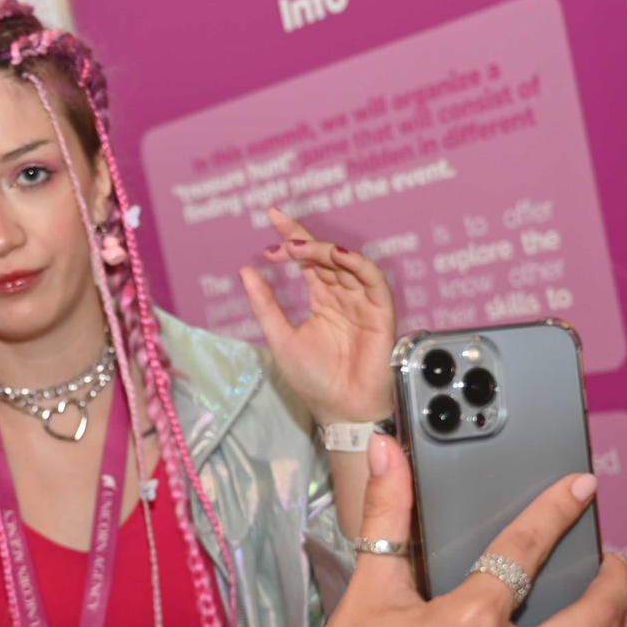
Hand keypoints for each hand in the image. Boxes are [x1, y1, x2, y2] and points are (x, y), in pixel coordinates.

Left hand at [238, 207, 394, 424]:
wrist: (341, 411)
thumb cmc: (314, 381)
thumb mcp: (280, 338)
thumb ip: (266, 305)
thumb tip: (245, 271)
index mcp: (322, 300)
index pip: (308, 260)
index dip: (293, 236)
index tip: (272, 216)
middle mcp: (343, 296)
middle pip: (326, 257)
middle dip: (304, 243)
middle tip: (281, 241)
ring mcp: (362, 303)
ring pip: (347, 265)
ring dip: (326, 252)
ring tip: (300, 248)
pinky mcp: (381, 313)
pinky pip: (373, 282)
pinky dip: (358, 266)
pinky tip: (338, 257)